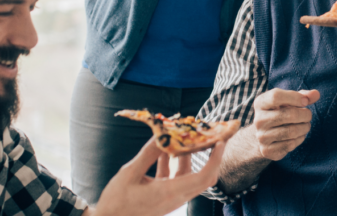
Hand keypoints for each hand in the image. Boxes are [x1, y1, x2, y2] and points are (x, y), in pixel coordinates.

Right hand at [91, 137, 225, 215]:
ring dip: (187, 156)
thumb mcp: (130, 173)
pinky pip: (176, 178)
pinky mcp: (165, 197)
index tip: (220, 141)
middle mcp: (176, 196)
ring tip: (184, 136)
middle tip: (211, 135)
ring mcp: (172, 198)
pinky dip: (173, 163)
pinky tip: (164, 149)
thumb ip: (149, 154)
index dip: (215, 159)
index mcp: (170, 192)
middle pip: (203, 176)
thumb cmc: (116, 201)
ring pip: (189, 175)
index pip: (204, 176)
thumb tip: (162, 135)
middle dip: (210, 155)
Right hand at [250, 88, 319, 160]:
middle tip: (308, 116)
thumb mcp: (289, 101)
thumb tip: (316, 94)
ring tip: (306, 125)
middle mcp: (258, 120)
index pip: (276, 96)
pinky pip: (290, 144)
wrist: (265, 135)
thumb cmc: (280, 112)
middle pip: (289, 114)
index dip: (295, 97)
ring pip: (291, 131)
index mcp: (261, 103)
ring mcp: (262, 136)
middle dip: (305, 115)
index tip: (305, 102)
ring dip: (304, 128)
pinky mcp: (267, 150)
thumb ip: (303, 96)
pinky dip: (299, 139)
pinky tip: (298, 136)